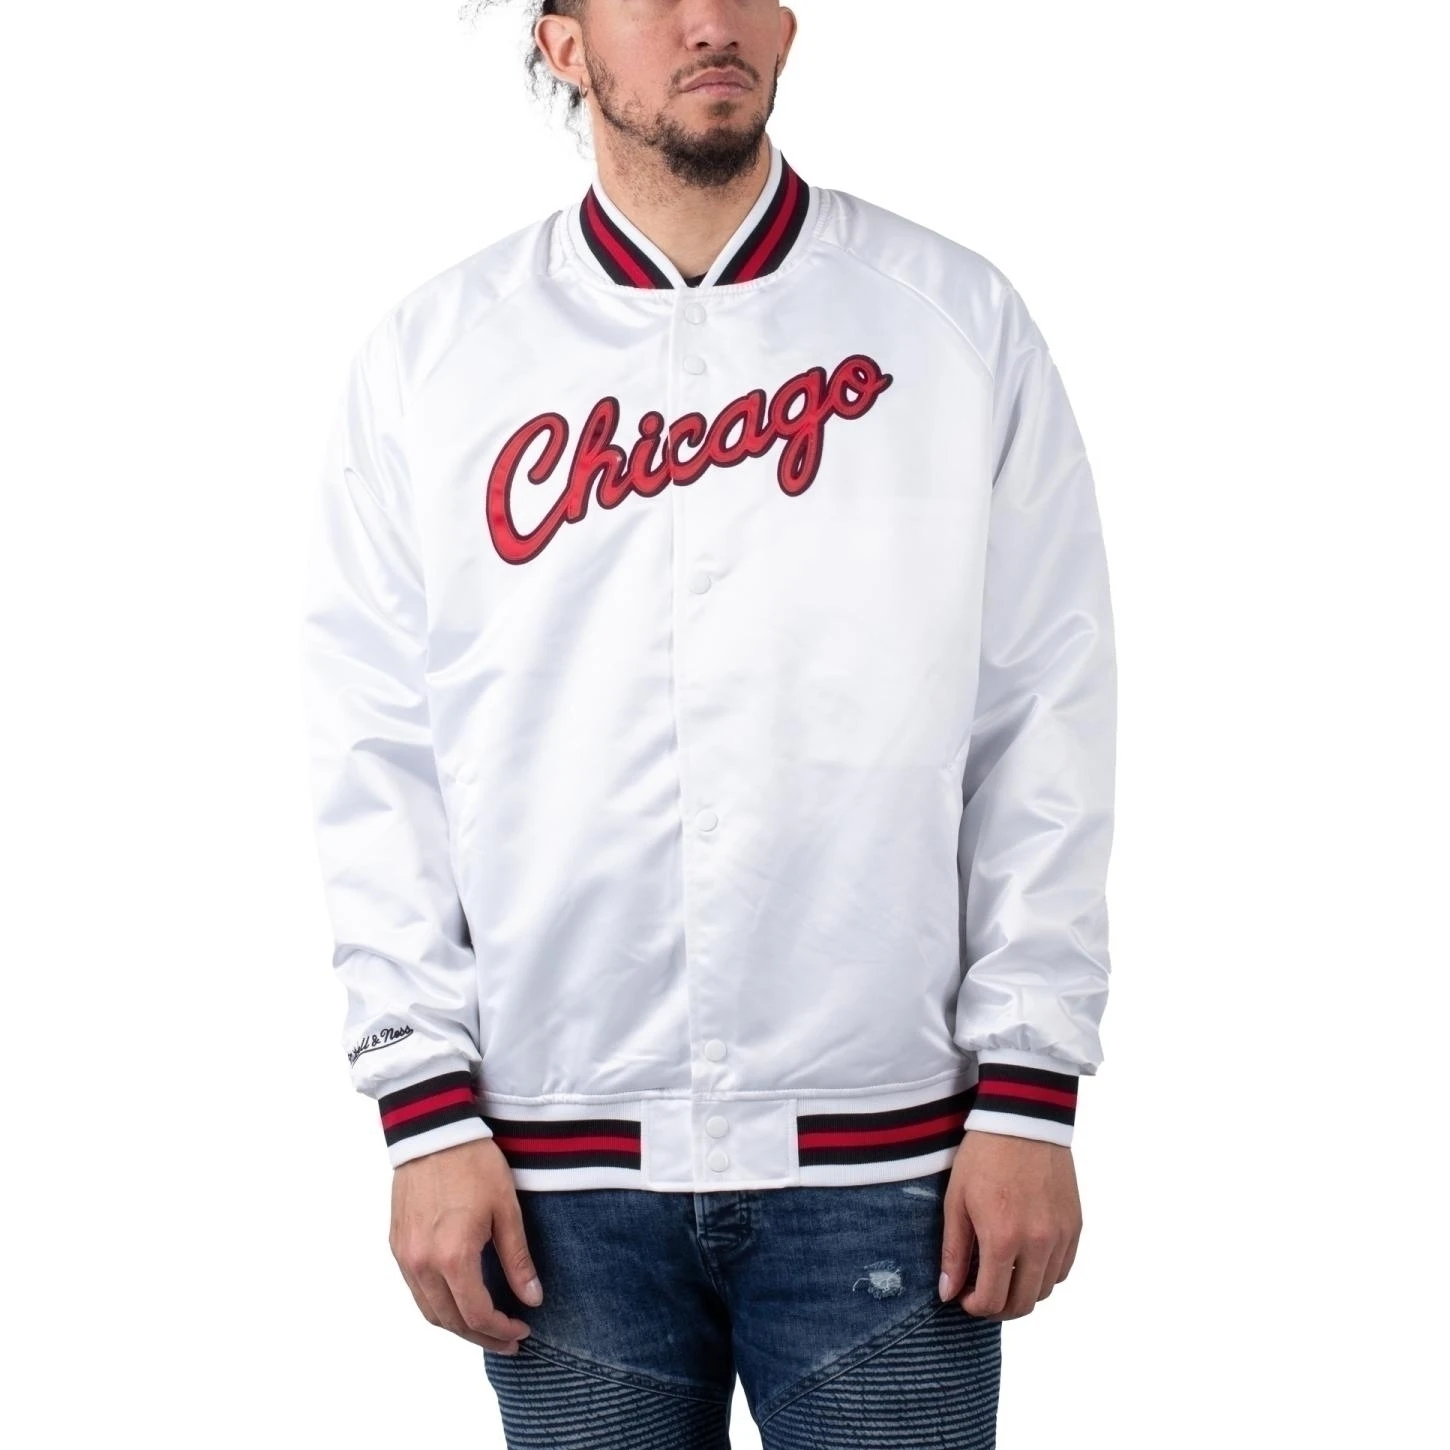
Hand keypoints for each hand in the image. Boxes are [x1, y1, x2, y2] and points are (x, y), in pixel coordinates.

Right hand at [389, 1136, 541, 1353]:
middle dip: (480, 1337)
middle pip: (450, 1321)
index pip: (477, 1314)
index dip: (500, 1330)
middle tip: (508, 1339)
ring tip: (485, 1327)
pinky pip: (415, 1290)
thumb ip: (517, 1259)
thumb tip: (532, 1298)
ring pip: (428, 1311)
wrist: (433, 1131)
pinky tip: (458, 1299)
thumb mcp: (506, 1209)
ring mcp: (405, 1256)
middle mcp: (422, 1264)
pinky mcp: (397, 1244)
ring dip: (456, 1325)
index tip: (522, 1330)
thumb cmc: (473, 1163)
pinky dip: (437, 1304)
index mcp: (453, 1257)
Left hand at [938, 1130, 1081, 1319]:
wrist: (1022, 1119)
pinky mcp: (1075, 1225)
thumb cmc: (983, 1156)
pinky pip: (1063, 1269)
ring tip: (1002, 1274)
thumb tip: (948, 1292)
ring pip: (1046, 1290)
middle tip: (981, 1293)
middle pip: (1023, 1304)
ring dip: (1022, 1292)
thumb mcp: (956, 1201)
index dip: (974, 1307)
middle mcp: (1038, 1243)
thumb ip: (954, 1252)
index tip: (963, 1297)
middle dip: (998, 1307)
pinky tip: (1026, 1259)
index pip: (993, 1300)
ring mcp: (1061, 1235)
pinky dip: (1045, 1274)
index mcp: (1003, 1238)